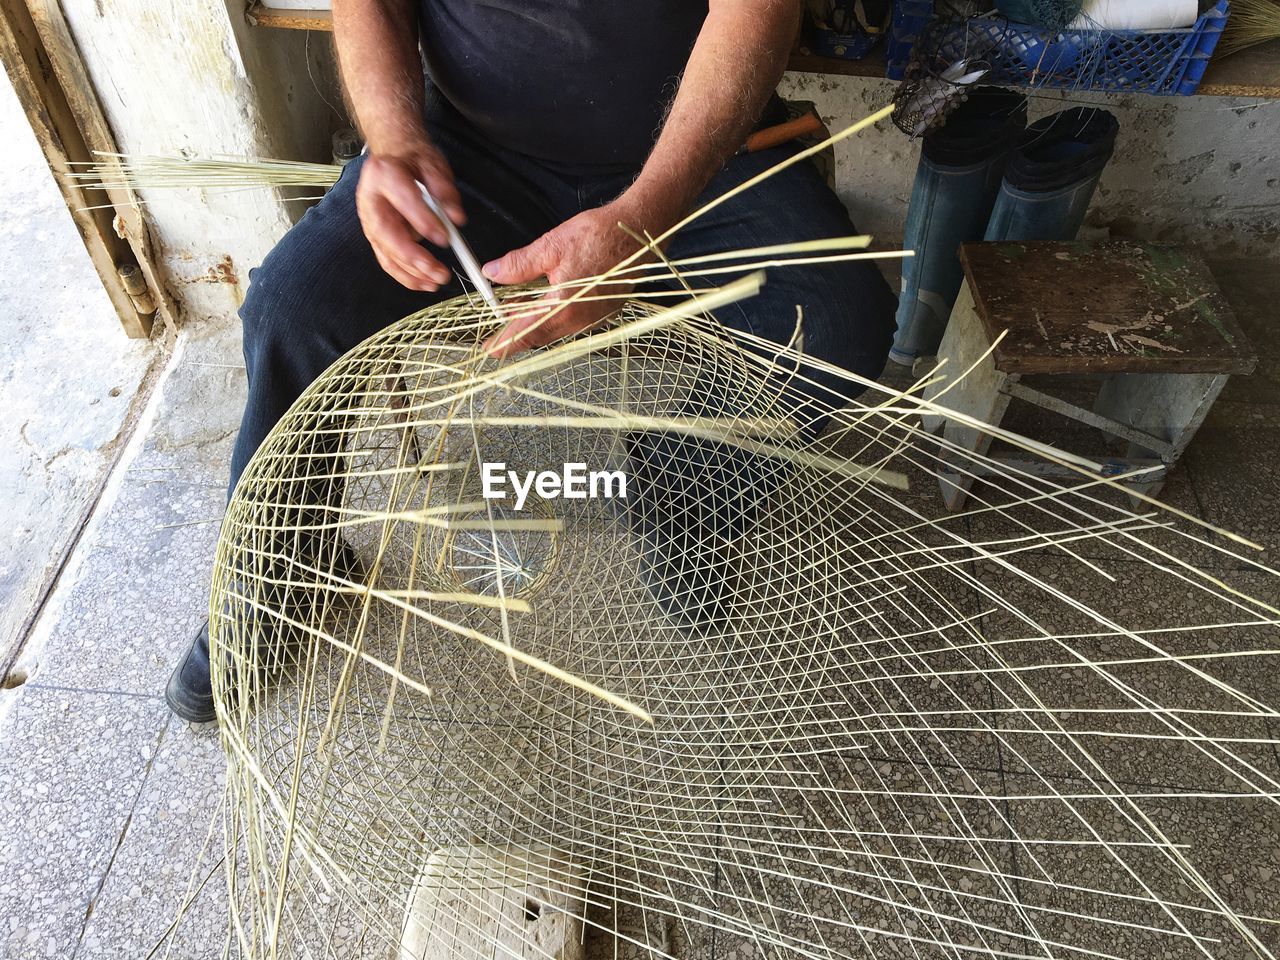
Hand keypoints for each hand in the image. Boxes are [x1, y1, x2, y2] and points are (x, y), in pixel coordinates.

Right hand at [355, 137, 465, 290]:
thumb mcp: (433, 165)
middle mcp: (371, 200)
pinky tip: (424, 284)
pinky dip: (406, 277)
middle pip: (387, 234)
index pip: (403, 199)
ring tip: (437, 282)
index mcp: (384, 174)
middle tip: (439, 271)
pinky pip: (388, 262)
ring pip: (386, 253)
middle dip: (413, 257)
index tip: (445, 238)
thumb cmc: (413, 163)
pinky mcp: (376, 239)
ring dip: (412, 273)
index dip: (422, 220)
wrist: (394, 161)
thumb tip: (456, 218)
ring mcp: (370, 222)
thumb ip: (445, 190)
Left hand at [480, 202, 653, 357]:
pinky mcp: (604, 313)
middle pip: (540, 334)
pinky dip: (555, 315)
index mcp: (564, 307)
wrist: (637, 233)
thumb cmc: (599, 236)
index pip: (526, 332)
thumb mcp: (551, 246)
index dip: (506, 343)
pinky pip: (572, 323)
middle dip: (518, 328)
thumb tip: (493, 273)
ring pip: (555, 329)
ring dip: (536, 320)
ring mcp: (594, 319)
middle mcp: (580, 320)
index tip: (490, 350)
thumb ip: (519, 265)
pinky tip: (547, 298)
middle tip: (500, 316)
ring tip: (519, 303)